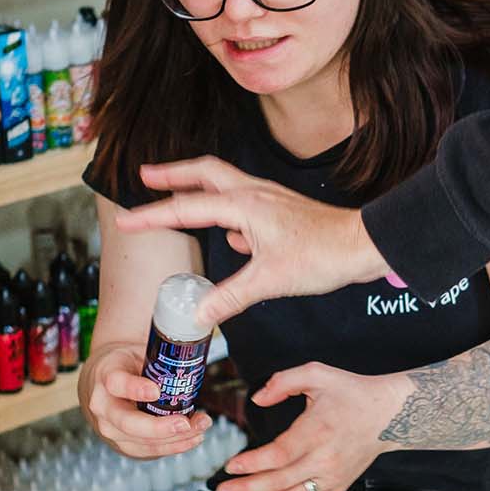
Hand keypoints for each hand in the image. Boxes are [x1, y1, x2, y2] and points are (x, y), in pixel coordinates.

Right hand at [78, 343, 212, 459]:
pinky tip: (193, 438)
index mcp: (106, 375)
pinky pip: (149, 451)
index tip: (156, 391)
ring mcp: (111, 429)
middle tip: (184, 423)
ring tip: (200, 426)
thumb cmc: (127, 366)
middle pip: (127, 422)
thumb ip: (159, 358)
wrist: (106, 383)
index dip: (136, 389)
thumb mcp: (137, 353)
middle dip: (158, 427)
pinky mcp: (124, 444)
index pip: (117, 383)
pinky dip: (174, 446)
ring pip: (141, 441)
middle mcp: (103, 406)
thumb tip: (193, 354)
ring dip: (175, 438)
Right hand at [113, 157, 394, 328]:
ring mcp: (269, 200)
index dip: (152, 216)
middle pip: (203, 174)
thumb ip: (230, 296)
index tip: (124, 220)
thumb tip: (198, 316)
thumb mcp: (271, 281)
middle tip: (144, 176)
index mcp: (245, 205)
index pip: (187, 208)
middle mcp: (254, 194)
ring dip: (197, 188)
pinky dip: (228, 213)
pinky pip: (245, 206)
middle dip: (171, 175)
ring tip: (177, 198)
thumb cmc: (324, 256)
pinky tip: (231, 237)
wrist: (365, 246)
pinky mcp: (282, 213)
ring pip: (224, 186)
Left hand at [214, 364, 403, 490]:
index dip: (252, 464)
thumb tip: (257, 399)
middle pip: (280, 483)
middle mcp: (326, 459)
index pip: (279, 455)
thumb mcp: (317, 373)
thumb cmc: (351, 392)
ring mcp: (334, 477)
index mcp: (318, 431)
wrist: (390, 415)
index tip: (230, 466)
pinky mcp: (339, 486)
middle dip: (246, 490)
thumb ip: (283, 381)